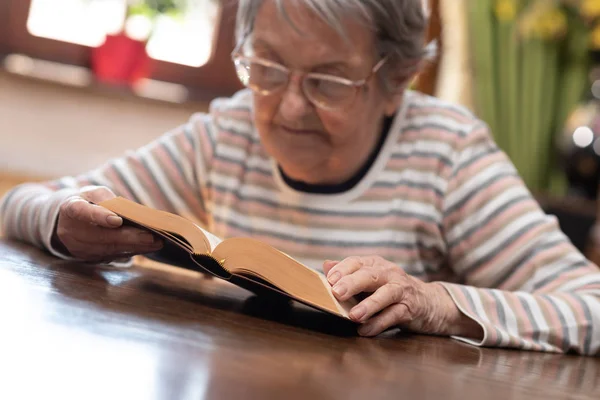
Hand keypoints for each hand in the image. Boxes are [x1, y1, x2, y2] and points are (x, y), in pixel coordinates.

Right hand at [53, 186, 162, 262]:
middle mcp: (71, 231)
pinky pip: (112, 256)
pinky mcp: (89, 258)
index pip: (82, 212)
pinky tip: (148, 247)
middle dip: (128, 237)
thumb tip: (129, 212)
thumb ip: (108, 199)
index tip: (117, 220)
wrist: (68, 221)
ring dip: (134, 247)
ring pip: (109, 249)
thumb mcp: (94, 193)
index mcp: (71, 208)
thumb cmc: (87, 202)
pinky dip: (131, 251)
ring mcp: (78, 248)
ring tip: (155, 243)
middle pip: (101, 236)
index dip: (99, 216)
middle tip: (150, 236)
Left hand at [323, 256, 481, 337]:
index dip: (343, 269)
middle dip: (352, 283)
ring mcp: (402, 290)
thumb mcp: (369, 280)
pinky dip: (379, 324)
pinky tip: (365, 331)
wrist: (428, 302)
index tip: (329, 279)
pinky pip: (394, 316)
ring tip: (353, 316)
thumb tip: (326, 266)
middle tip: (337, 293)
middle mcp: (389, 274)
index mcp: (375, 264)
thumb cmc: (390, 290)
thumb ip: (348, 274)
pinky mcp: (411, 308)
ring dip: (369, 305)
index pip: (357, 262)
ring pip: (385, 294)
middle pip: (370, 275)